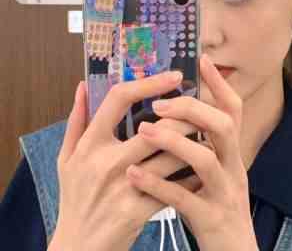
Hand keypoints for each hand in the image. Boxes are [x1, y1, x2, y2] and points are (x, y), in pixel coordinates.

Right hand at [49, 71, 201, 250]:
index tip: (173, 75)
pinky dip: (192, 176)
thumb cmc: (74, 198)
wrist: (77, 247)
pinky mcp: (137, 211)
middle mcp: (106, 161)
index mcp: (90, 143)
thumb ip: (76, 120)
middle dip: (185, 115)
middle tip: (202, 107)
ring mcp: (123, 186)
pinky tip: (201, 168)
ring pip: (171, 156)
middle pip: (157, 127)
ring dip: (194, 143)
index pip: (120, 99)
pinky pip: (175, 187)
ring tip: (208, 133)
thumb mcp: (66, 158)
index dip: (148, 83)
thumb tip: (84, 86)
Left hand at [125, 54, 258, 250]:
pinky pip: (184, 198)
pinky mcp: (211, 219)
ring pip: (206, 159)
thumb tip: (178, 116)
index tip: (202, 60)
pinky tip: (133, 175)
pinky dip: (157, 184)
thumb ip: (202, 144)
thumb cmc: (214, 205)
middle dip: (192, 109)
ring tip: (143, 131)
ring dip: (173, 141)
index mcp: (231, 153)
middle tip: (160, 102)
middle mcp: (233, 168)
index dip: (220, 84)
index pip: (233, 110)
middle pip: (224, 126)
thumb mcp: (215, 172)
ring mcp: (224, 193)